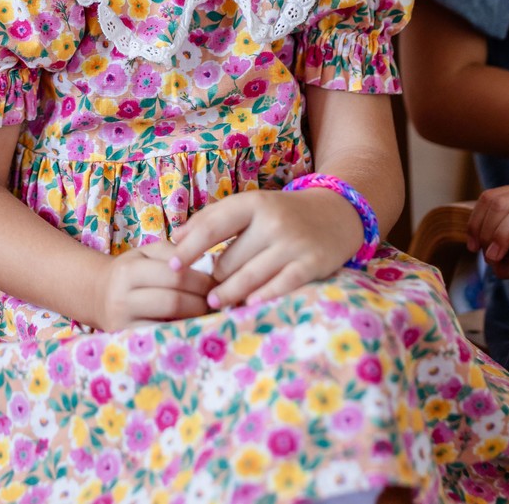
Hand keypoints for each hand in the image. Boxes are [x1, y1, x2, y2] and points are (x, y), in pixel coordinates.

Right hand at [90, 240, 214, 332]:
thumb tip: (210, 262)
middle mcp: (122, 298)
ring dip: (196, 320)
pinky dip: (183, 334)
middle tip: (218, 302)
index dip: (202, 280)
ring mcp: (123, 324)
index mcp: (129, 270)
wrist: (98, 296)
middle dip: (202, 302)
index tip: (218, 284)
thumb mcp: (146, 254)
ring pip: (170, 323)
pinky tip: (193, 328)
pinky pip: (163, 339)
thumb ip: (174, 252)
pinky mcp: (128, 342)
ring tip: (209, 314)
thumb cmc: (131, 273)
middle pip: (174, 301)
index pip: (175, 274)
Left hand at [167, 189, 363, 310]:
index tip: (171, 267)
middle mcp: (272, 221)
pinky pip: (279, 287)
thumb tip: (175, 237)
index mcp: (253, 202)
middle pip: (228, 261)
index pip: (211, 227)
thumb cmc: (283, 214)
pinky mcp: (312, 264)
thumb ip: (214, 219)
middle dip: (215, 277)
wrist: (338, 214)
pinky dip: (261, 298)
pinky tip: (248, 305)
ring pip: (248, 278)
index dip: (188, 249)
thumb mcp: (251, 207)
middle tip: (208, 288)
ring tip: (215, 302)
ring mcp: (293, 243)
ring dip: (229, 294)